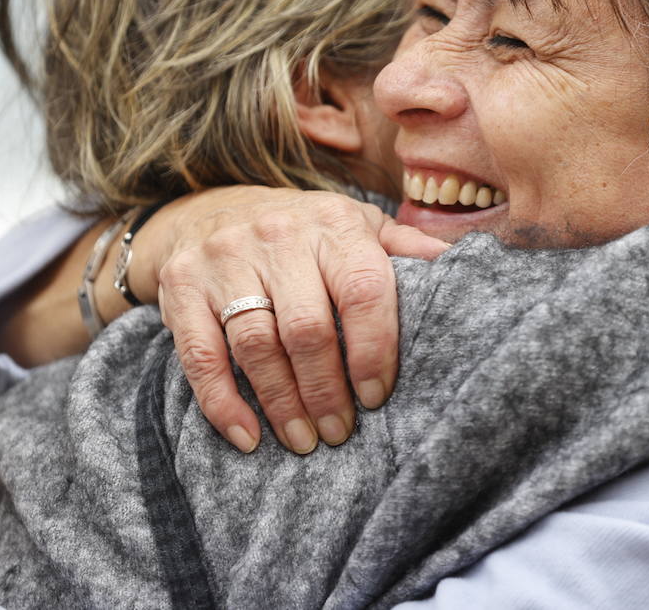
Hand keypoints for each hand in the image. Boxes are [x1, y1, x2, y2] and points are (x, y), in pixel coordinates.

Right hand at [137, 188, 446, 454]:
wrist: (209, 208)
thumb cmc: (303, 232)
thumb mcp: (357, 227)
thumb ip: (404, 250)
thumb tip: (466, 267)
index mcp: (333, 223)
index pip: (364, 290)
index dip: (374, 350)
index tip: (378, 396)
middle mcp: (277, 235)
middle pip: (307, 328)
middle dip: (327, 391)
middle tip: (341, 432)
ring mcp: (224, 259)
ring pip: (256, 346)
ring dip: (282, 404)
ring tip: (305, 440)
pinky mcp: (181, 286)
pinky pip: (201, 356)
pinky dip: (223, 403)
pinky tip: (248, 436)